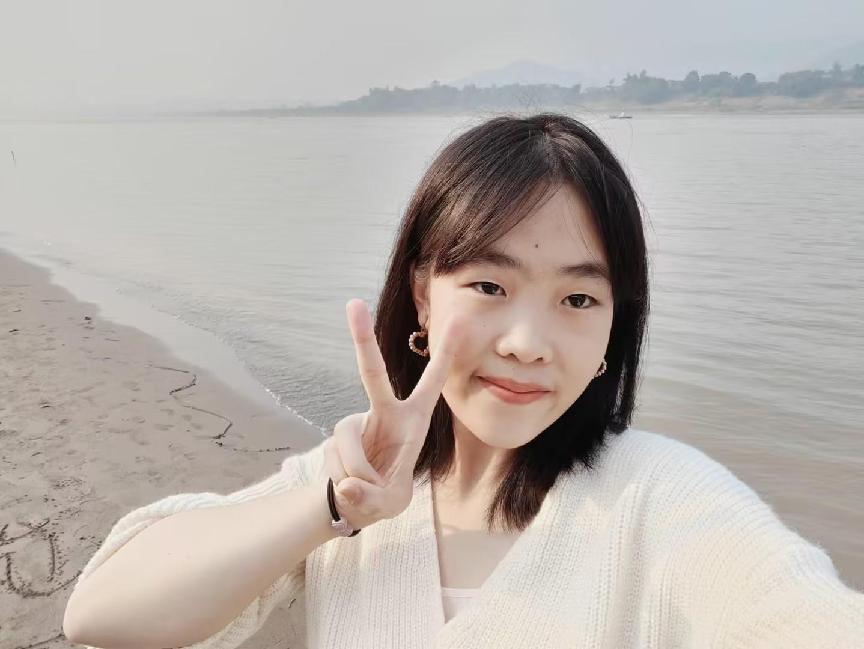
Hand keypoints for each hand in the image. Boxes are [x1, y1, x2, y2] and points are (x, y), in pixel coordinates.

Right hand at [323, 298, 459, 530]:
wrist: (354, 503)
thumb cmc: (384, 495)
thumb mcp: (388, 504)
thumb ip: (372, 497)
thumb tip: (348, 485)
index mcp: (413, 421)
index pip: (432, 382)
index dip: (445, 352)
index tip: (458, 319)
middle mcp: (383, 413)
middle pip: (372, 374)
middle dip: (363, 340)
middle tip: (352, 303)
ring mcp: (355, 423)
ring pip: (348, 441)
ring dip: (357, 472)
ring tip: (364, 490)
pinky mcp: (334, 437)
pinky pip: (336, 458)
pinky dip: (345, 480)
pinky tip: (349, 488)